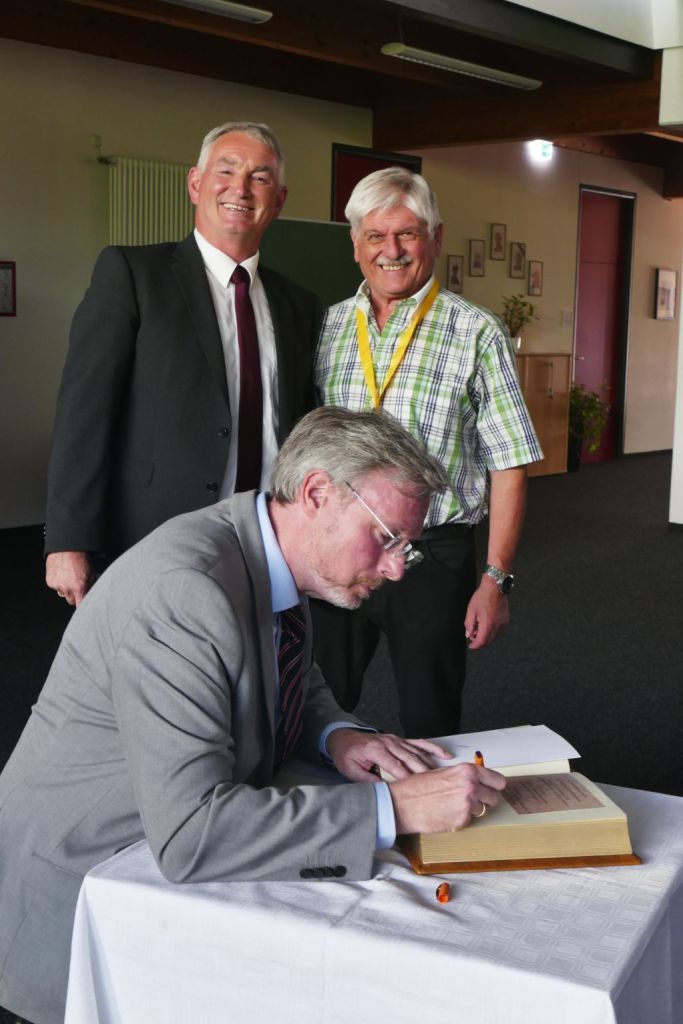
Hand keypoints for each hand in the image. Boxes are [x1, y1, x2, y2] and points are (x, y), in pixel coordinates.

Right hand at [45, 550, 94, 606]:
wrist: (67, 547)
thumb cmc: (81, 558)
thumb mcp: (90, 573)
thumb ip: (89, 587)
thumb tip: (88, 595)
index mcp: (79, 588)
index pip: (80, 606)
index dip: (82, 606)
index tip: (84, 608)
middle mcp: (67, 588)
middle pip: (71, 601)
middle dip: (74, 596)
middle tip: (76, 586)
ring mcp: (57, 585)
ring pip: (63, 593)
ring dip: (66, 588)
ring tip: (68, 576)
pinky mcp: (50, 581)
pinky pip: (55, 586)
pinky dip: (58, 582)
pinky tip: (61, 573)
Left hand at [326, 729, 452, 782]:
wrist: (344, 737)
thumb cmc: (347, 754)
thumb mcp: (351, 770)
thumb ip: (366, 780)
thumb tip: (384, 791)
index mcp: (376, 750)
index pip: (395, 766)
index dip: (407, 778)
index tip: (418, 789)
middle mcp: (389, 743)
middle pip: (410, 759)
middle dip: (422, 773)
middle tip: (435, 786)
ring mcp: (396, 740)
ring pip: (417, 752)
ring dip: (429, 764)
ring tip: (442, 776)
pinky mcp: (400, 740)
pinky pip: (419, 743)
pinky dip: (432, 748)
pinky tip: (444, 755)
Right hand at [389, 762, 506, 834]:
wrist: (404, 803)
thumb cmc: (419, 787)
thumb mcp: (445, 772)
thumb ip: (465, 776)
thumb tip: (480, 781)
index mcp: (468, 771)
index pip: (498, 781)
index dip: (495, 785)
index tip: (493, 788)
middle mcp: (471, 787)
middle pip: (494, 797)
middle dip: (485, 799)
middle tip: (471, 798)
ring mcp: (467, 806)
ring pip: (482, 810)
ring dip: (472, 809)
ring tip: (454, 805)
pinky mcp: (462, 822)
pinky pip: (469, 820)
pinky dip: (461, 818)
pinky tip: (447, 813)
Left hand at [464, 576, 509, 648]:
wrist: (495, 587)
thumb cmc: (482, 597)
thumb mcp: (471, 610)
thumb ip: (469, 625)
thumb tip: (468, 635)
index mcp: (487, 624)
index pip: (482, 641)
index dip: (475, 645)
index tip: (471, 646)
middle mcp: (497, 625)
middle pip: (488, 641)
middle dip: (480, 641)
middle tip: (472, 635)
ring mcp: (503, 623)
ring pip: (493, 636)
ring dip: (486, 635)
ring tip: (478, 627)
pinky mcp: (505, 620)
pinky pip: (498, 630)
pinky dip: (491, 630)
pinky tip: (486, 623)